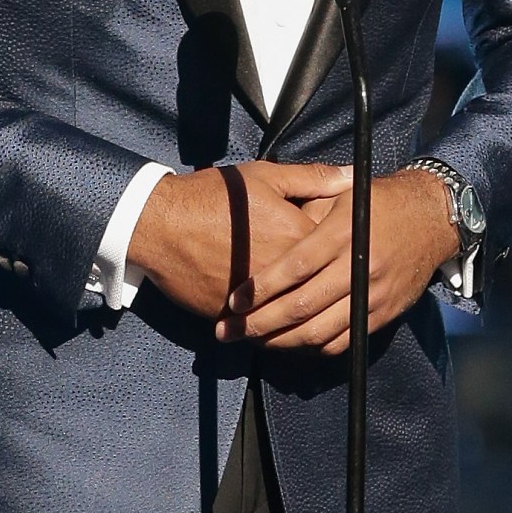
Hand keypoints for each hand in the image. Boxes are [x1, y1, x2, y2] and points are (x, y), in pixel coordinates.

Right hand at [124, 163, 350, 327]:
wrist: (160, 224)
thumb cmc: (211, 197)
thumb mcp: (264, 177)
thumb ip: (312, 179)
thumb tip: (351, 175)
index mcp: (299, 237)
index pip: (340, 255)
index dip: (343, 257)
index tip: (344, 259)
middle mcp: (285, 273)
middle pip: (322, 295)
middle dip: (332, 300)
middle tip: (339, 300)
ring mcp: (260, 299)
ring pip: (296, 323)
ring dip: (306, 327)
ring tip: (313, 325)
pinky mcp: (235, 316)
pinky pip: (264, 334)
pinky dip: (273, 337)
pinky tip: (279, 334)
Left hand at [234, 165, 458, 353]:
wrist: (432, 219)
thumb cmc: (378, 203)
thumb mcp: (340, 196)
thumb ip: (304, 213)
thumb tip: (264, 233)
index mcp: (343, 234)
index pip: (294, 269)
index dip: (261, 288)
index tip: (234, 301)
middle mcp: (359, 267)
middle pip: (302, 306)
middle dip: (259, 323)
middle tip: (229, 331)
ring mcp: (373, 295)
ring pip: (320, 331)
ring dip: (281, 342)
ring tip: (253, 341)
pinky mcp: (384, 314)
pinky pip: (343, 340)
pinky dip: (313, 347)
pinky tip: (291, 344)